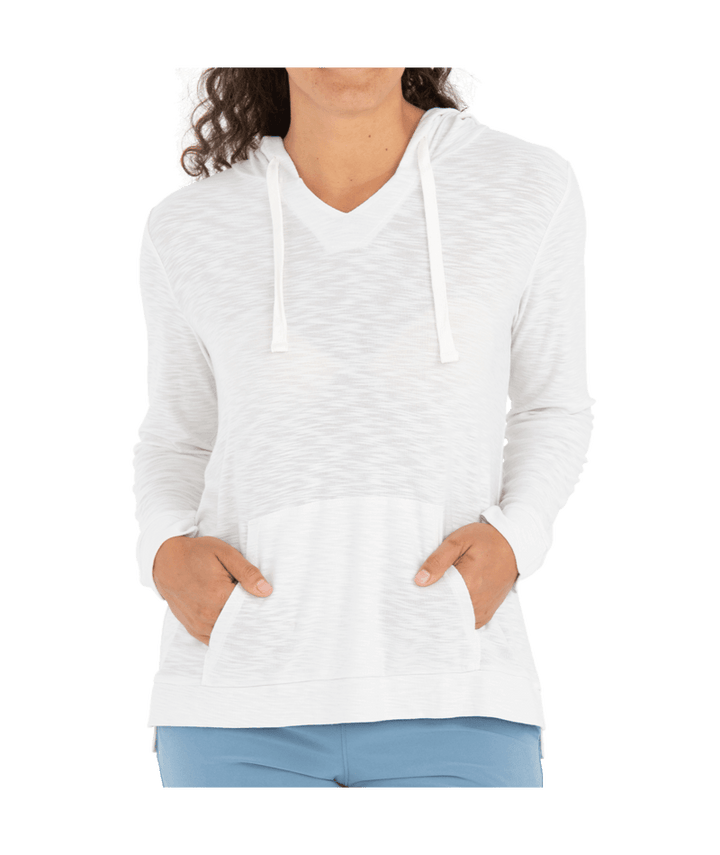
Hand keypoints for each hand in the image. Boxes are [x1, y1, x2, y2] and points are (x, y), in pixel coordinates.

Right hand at [152, 535, 273, 644]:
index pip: (250, 609)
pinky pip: (214, 640)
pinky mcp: (193, 628)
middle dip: (250, 618)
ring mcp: (199, 624)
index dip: (260, 604)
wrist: (165, 559)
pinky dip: (224, 634)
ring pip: (228, 635)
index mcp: (219, 595)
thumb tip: (267, 591)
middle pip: (240, 624)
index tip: (265, 601)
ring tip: (243, 613)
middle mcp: (208, 614)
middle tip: (258, 608)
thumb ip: (247, 572)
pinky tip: (231, 624)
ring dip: (238, 627)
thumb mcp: (225, 553)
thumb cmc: (196, 553)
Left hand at [414, 522, 518, 628]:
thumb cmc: (486, 540)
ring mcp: (483, 609)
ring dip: (446, 611)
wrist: (514, 545)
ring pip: (457, 619)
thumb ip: (438, 560)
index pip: (438, 600)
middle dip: (434, 605)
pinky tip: (451, 604)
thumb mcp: (459, 541)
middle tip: (425, 594)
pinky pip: (468, 622)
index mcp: (468, 583)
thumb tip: (420, 580)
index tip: (418, 591)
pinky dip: (458, 615)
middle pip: (446, 611)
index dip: (425, 597)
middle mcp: (477, 601)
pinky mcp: (487, 612)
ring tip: (439, 596)